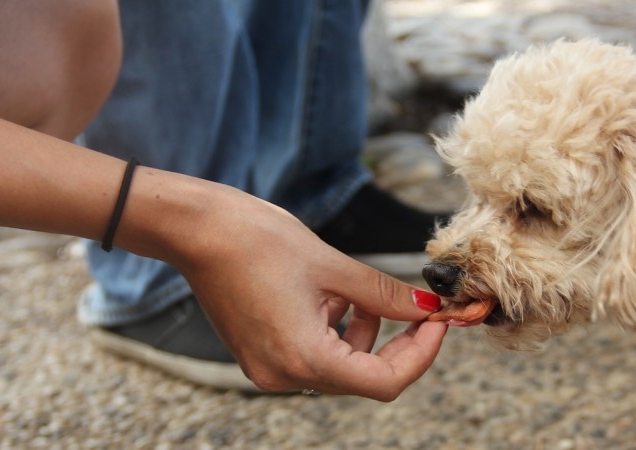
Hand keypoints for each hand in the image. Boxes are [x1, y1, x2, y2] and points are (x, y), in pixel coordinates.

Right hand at [170, 185, 447, 400]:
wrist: (197, 231)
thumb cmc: (257, 240)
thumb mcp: (334, 267)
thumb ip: (386, 295)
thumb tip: (428, 308)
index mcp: (305, 358)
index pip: (385, 382)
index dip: (421, 354)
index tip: (438, 322)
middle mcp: (284, 375)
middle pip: (364, 378)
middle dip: (397, 343)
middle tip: (421, 309)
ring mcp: (268, 369)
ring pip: (341, 368)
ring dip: (366, 336)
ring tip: (361, 294)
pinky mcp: (260, 356)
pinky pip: (314, 357)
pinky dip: (336, 333)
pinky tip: (332, 298)